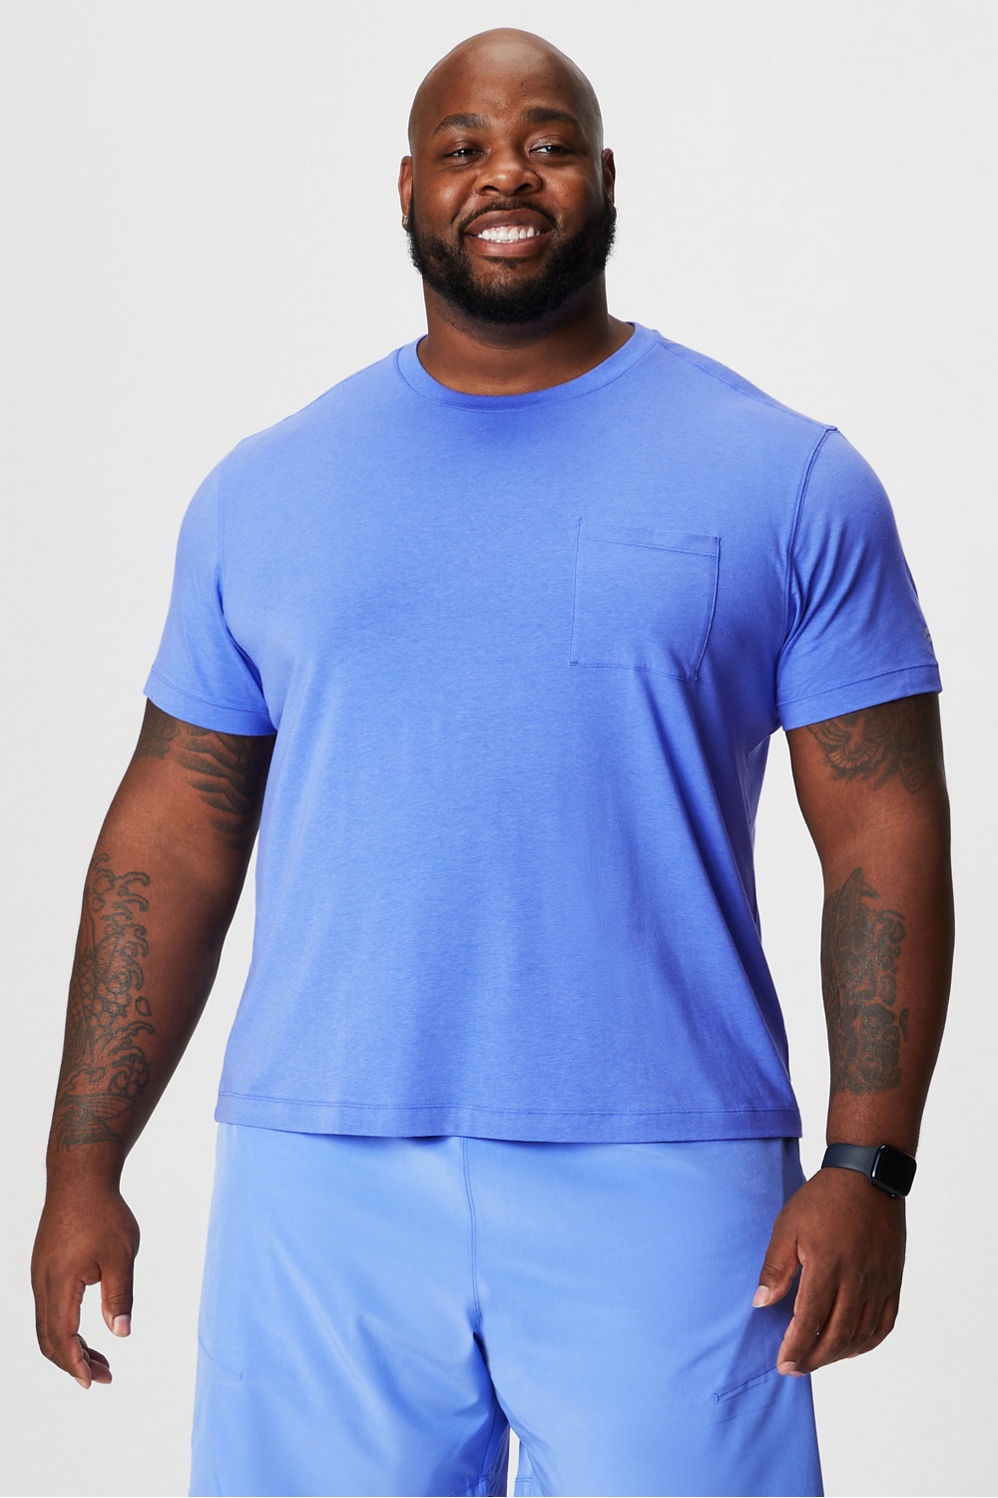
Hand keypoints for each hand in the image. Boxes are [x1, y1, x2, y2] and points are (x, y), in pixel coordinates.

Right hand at [31, 1176, 139, 1386]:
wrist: (79, 1178)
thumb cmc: (103, 1213)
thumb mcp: (120, 1255)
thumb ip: (119, 1295)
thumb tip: (121, 1333)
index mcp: (59, 1283)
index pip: (62, 1337)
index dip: (76, 1364)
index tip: (94, 1382)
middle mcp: (42, 1283)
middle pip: (49, 1338)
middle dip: (74, 1363)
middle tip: (105, 1376)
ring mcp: (40, 1275)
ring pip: (47, 1325)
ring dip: (69, 1347)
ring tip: (100, 1359)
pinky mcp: (44, 1267)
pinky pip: (48, 1308)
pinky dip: (64, 1327)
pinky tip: (84, 1330)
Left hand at [753, 1166, 904, 1375]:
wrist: (867, 1177)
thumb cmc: (822, 1200)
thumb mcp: (788, 1226)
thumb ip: (776, 1268)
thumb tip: (761, 1303)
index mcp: (827, 1266)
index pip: (810, 1320)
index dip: (795, 1347)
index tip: (783, 1364)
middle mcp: (857, 1279)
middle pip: (837, 1335)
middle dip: (813, 1358)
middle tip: (795, 1368)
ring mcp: (879, 1282)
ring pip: (861, 1334)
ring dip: (838, 1354)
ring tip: (817, 1358)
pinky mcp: (893, 1280)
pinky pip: (885, 1324)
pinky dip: (868, 1342)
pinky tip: (851, 1347)